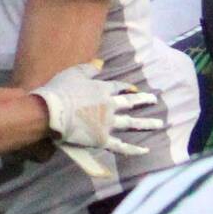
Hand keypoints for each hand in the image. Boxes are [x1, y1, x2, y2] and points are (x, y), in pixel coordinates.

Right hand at [32, 63, 162, 156]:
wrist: (52, 111)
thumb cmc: (59, 90)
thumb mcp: (73, 73)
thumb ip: (88, 68)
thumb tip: (101, 63)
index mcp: (101, 90)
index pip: (118, 87)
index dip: (126, 87)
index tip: (134, 88)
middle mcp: (109, 106)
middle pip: (130, 103)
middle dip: (143, 100)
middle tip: (154, 99)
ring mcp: (108, 123)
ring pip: (132, 123)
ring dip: (147, 123)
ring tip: (160, 124)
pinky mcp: (103, 139)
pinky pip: (122, 146)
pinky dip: (134, 149)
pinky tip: (146, 150)